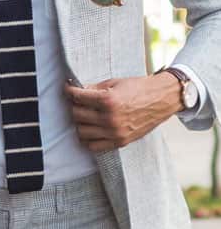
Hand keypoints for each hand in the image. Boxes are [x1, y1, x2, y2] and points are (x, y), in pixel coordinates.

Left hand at [65, 73, 181, 152]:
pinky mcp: (120, 142)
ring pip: (82, 132)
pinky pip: (94, 146)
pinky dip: (88, 138)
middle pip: (77, 115)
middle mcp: (110, 119)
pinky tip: (91, 128)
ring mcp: (115, 133)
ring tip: (84, 114)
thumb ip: (94, 89)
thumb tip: (78, 91)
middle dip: (74, 106)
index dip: (70, 91)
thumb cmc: (138, 88)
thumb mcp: (114, 83)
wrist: (160, 100)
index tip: (68, 89)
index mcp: (108, 101)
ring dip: (80, 122)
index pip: (78, 98)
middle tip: (78, 101)